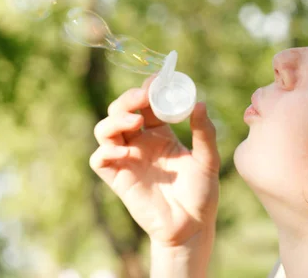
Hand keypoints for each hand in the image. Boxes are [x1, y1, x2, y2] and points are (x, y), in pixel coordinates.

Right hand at [90, 75, 219, 246]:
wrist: (191, 227)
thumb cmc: (201, 193)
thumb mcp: (208, 159)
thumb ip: (204, 132)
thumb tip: (199, 103)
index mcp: (160, 133)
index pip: (146, 103)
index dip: (149, 89)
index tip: (159, 80)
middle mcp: (140, 142)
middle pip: (121, 110)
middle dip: (128, 99)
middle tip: (143, 96)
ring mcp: (127, 159)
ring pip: (105, 129)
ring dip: (116, 119)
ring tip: (135, 120)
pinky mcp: (118, 178)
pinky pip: (100, 159)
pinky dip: (106, 149)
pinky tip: (127, 150)